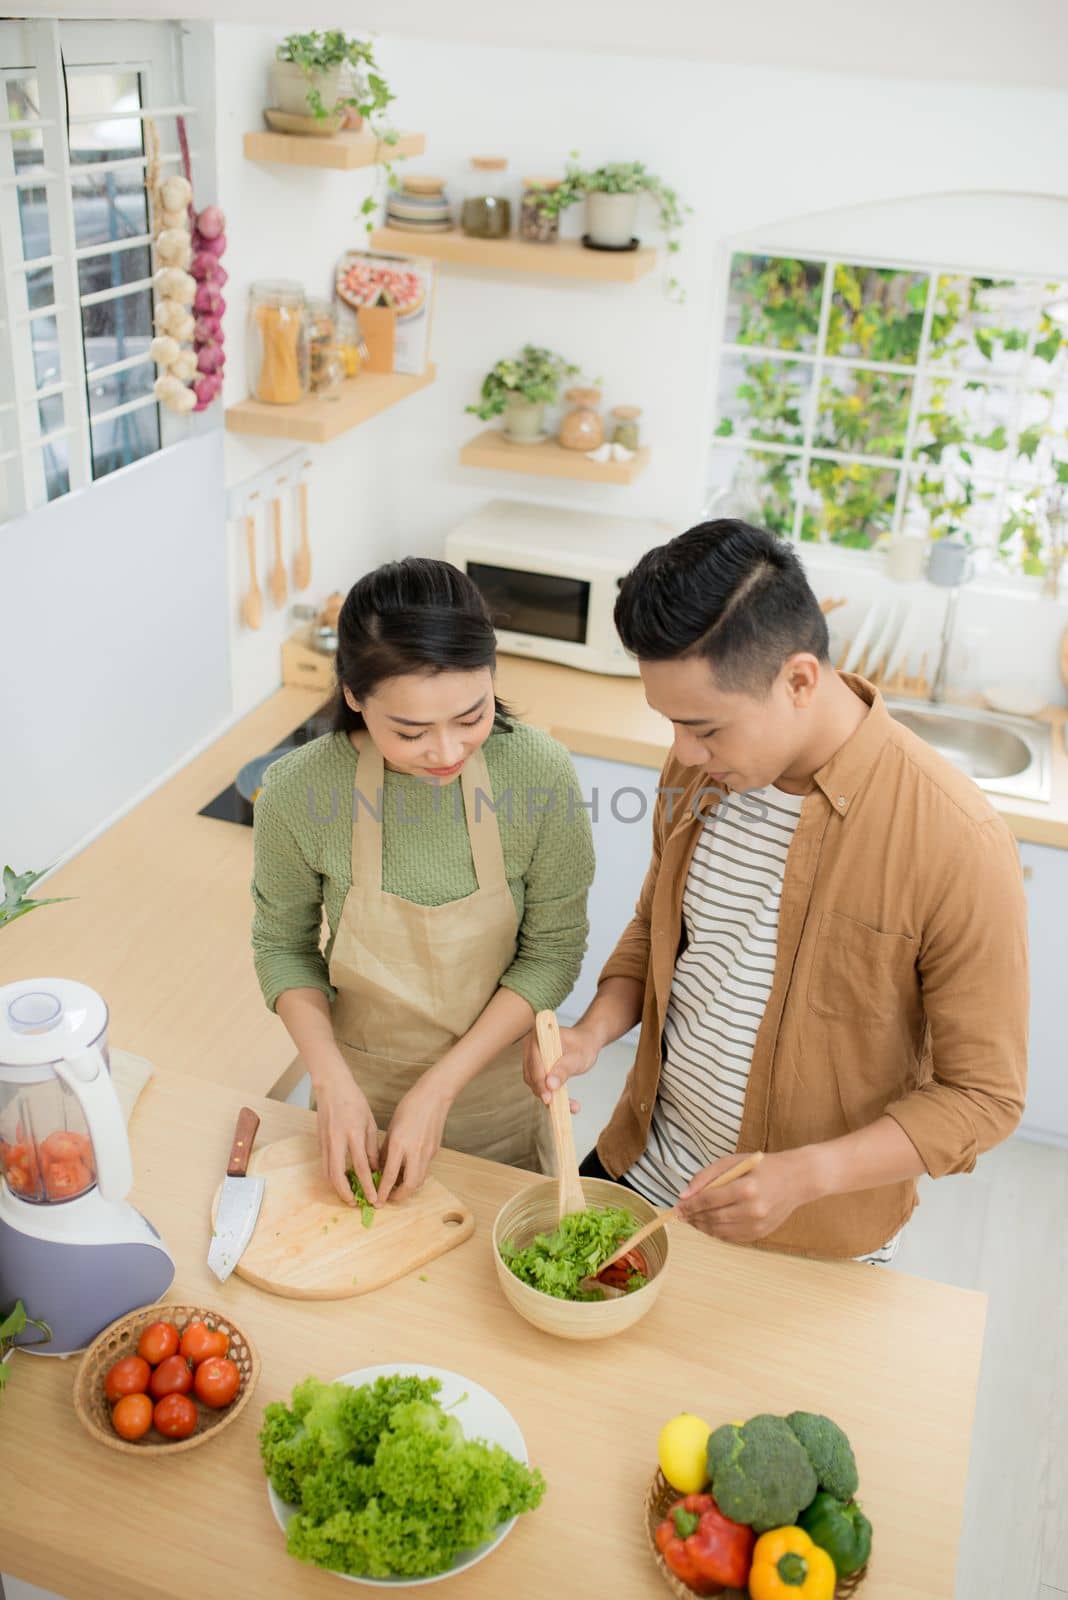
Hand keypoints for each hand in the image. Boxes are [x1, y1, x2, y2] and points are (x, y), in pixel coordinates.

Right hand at [314, 1066, 381, 1208]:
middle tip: (356, 1204)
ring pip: (327, 1173)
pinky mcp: (319, 1142)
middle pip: (337, 1176)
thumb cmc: (354, 1101)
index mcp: (353, 1134)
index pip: (361, 1167)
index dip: (367, 1185)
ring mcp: (325, 1142)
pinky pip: (324, 1165)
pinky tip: (339, 1181)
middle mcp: (337, 1141)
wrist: (332, 1087)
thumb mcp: (369, 1122)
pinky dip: (331, 1177)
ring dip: (337, 1188)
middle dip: (346, 1194)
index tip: (373, 1198)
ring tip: (348, 1196)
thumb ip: (371, 1147)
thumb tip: (375, 1169)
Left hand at [377, 1076, 450, 1203]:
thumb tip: (381, 1167)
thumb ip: (386, 1150)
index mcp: (400, 1144)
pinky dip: (415, 1175)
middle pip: (410, 1185)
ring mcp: (427, 1152)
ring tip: (397, 1186)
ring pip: (419, 1180)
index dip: (383, 1191)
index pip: (390, 1175)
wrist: (433, 1097)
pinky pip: (424, 1169)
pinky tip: (407, 1171)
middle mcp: (415, 1151)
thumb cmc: (409, 1108)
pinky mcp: (434, 1151)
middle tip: (389, 1198)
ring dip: (408, 1187)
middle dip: (399, 1196)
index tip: (378, 1201)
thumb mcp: (391, 1128)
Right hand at [522, 1023, 599, 1109]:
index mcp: (539, 1037)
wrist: (585, 1043)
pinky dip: (553, 1095)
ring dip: (551, 1096)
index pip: (535, 1064)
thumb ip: (564, 1069)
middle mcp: (531, 1047)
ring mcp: (532, 1059)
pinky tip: (569, 1104)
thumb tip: (550, 1085)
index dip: (540, 1082)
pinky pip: (540, 1085)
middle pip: (532, 1076)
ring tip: (572, 1105)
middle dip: (545, 1092)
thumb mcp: (577, 1058)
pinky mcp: (537, 1069)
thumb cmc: (583, 1045)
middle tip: (559, 1106)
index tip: (548, 1098)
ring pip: (535, 1083)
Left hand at [676, 1150, 815, 1243]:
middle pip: (712, 1217)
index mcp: (746, 1187)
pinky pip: (731, 1237)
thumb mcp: (732, 1161)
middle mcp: (753, 1209)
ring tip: (692, 1219)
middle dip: (693, 1217)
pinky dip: (716, 1232)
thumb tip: (684, 1195)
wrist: (796, 1179)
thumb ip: (706, 1176)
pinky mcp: (760, 1234)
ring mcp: (758, 1224)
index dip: (689, 1204)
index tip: (677, 1206)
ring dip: (702, 1226)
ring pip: (720, 1231)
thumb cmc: (762, 1166)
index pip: (709, 1199)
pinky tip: (709, 1224)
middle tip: (681, 1214)